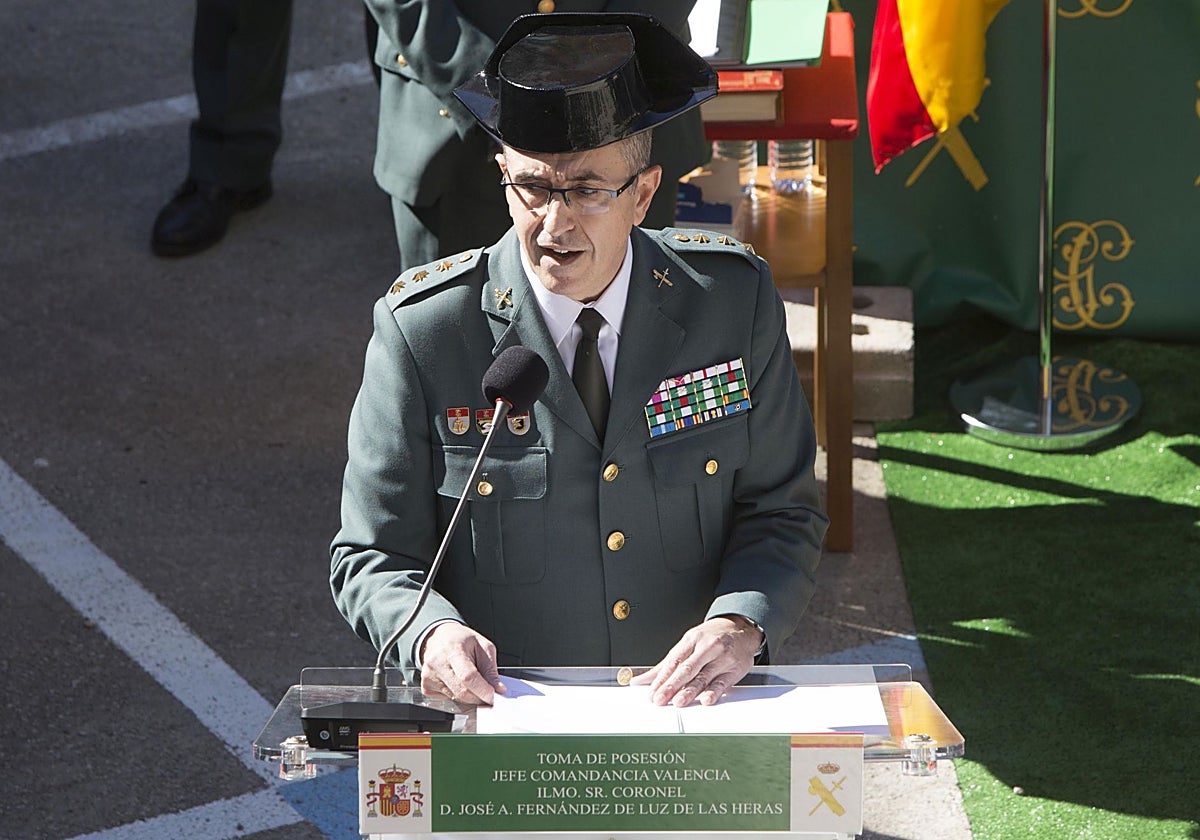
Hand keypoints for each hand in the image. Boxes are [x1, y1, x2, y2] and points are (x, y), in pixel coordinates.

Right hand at [418, 623, 506, 704]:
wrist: (438, 637)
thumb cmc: (461, 640)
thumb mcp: (482, 646)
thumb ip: (490, 668)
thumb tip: (497, 688)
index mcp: (453, 649)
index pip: (468, 676)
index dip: (482, 690)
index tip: (493, 696)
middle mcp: (437, 663)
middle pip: (461, 692)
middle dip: (478, 697)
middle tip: (487, 693)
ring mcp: (429, 676)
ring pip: (455, 698)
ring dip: (468, 696)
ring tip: (470, 680)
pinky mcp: (426, 686)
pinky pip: (446, 699)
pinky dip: (456, 695)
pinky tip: (456, 681)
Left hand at [629, 616, 762, 706]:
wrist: (741, 628)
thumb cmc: (711, 637)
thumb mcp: (689, 643)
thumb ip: (666, 664)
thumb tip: (643, 680)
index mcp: (692, 639)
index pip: (674, 661)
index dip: (661, 678)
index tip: (652, 692)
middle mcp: (706, 647)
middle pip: (686, 669)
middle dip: (671, 686)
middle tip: (659, 699)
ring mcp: (722, 658)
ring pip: (703, 676)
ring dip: (689, 691)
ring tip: (678, 702)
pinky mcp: (735, 669)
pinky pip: (723, 682)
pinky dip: (713, 691)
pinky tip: (705, 699)